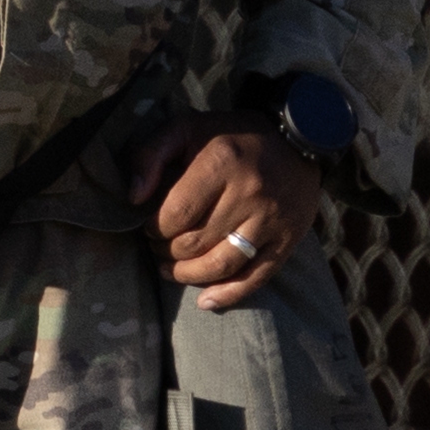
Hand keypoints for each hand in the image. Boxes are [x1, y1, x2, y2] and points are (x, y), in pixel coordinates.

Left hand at [136, 122, 318, 311]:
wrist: (297, 140)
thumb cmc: (232, 137)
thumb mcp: (186, 128)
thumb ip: (150, 154)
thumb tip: (133, 197)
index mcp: (221, 163)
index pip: (174, 215)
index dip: (154, 229)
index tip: (149, 227)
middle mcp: (249, 193)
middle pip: (194, 243)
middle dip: (166, 252)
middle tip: (158, 247)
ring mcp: (270, 220)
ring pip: (220, 265)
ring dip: (187, 276)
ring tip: (172, 269)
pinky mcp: (287, 238)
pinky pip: (256, 277)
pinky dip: (228, 295)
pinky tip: (205, 302)